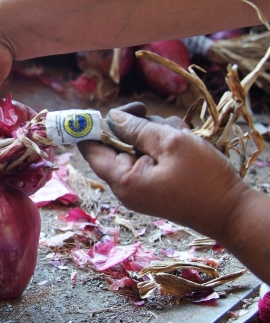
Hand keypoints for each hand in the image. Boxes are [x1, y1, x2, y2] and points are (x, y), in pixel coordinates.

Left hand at [77, 103, 249, 239]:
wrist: (232, 213)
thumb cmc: (203, 180)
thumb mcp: (170, 144)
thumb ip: (137, 128)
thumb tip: (112, 117)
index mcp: (121, 179)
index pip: (90, 149)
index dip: (94, 126)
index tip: (114, 109)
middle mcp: (125, 184)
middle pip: (116, 142)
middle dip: (137, 126)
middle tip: (159, 122)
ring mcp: (141, 184)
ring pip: (137, 144)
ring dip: (157, 134)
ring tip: (180, 138)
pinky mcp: (155, 182)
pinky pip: (152, 155)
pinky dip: (166, 145)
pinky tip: (186, 145)